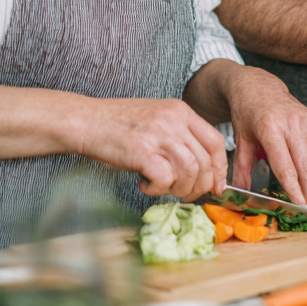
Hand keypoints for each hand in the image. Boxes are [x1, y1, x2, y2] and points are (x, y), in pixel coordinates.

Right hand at [81, 97, 227, 201]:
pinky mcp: (142, 150)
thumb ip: (180, 137)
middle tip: (185, 195)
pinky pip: (165, 179)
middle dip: (200, 186)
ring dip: (179, 189)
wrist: (86, 120)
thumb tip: (202, 170)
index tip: (216, 186)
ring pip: (189, 171)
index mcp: (180, 110)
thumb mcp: (157, 119)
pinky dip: (158, 189)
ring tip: (163, 188)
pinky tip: (145, 184)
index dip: (220, 169)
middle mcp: (173, 119)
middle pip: (205, 161)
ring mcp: (158, 133)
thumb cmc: (119, 124)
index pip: (215, 142)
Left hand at [221, 65, 306, 208]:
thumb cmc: (246, 112)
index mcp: (270, 127)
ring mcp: (305, 120)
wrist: (258, 86)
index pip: (286, 166)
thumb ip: (241, 168)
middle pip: (305, 166)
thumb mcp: (240, 140)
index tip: (300, 208)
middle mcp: (291, 123)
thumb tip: (239, 194)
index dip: (294, 190)